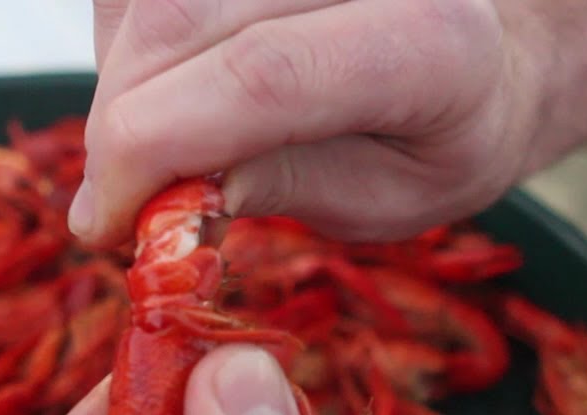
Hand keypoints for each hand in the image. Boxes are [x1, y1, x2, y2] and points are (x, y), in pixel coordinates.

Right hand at [74, 0, 538, 245]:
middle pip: (184, 21)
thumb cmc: (441, 134)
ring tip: (167, 138)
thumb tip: (159, 196)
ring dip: (122, 81)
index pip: (264, 75)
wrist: (483, 45)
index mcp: (433, 41)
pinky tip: (176, 82)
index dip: (155, 146)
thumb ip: (286, 187)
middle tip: (117, 201)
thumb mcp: (390, 199)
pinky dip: (132, 39)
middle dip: (122, 124)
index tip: (103, 222)